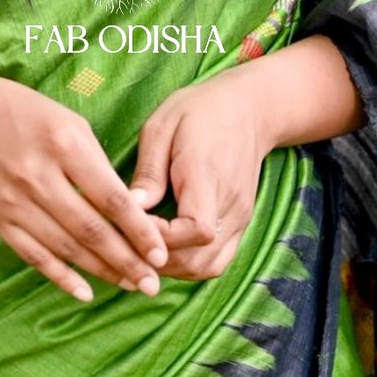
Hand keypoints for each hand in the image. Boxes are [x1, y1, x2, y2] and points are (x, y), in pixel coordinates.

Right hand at [0, 67, 168, 303]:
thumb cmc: (17, 109)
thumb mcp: (63, 118)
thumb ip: (93, 161)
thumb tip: (124, 206)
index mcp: (63, 142)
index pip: (110, 197)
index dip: (139, 230)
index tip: (162, 252)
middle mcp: (38, 174)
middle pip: (91, 230)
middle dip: (127, 261)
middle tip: (154, 284)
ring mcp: (13, 200)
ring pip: (66, 248)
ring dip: (102, 272)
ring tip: (131, 286)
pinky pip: (33, 255)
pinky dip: (61, 277)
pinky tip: (86, 291)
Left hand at [125, 68, 272, 281]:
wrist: (249, 109)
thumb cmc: (200, 111)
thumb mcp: (163, 126)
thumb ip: (149, 171)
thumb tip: (130, 208)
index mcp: (208, 176)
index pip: (196, 229)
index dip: (161, 238)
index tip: (132, 224)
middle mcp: (230, 204)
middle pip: (199, 258)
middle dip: (159, 259)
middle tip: (127, 242)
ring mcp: (239, 218)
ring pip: (208, 266)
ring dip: (173, 268)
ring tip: (143, 249)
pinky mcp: (240, 223)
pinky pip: (217, 260)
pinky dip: (189, 264)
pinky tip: (166, 250)